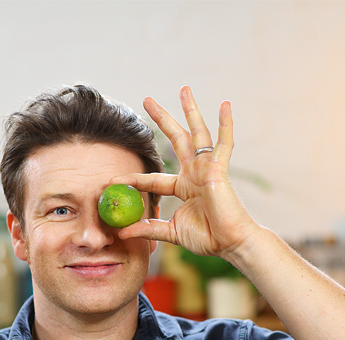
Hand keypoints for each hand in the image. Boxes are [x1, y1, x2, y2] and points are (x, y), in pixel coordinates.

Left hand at [113, 86, 258, 259]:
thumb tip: (122, 232)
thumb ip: (149, 229)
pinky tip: (225, 105)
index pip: (152, 178)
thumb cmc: (208, 239)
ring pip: (197, 133)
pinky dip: (226, 124)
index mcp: (182, 187)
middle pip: (176, 139)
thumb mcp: (172, 233)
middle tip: (146, 100)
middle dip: (162, 119)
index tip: (112, 179)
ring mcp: (207, 169)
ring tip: (183, 89)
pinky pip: (224, 144)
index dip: (132, 179)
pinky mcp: (219, 170)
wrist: (231, 244)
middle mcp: (194, 173)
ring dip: (190, 111)